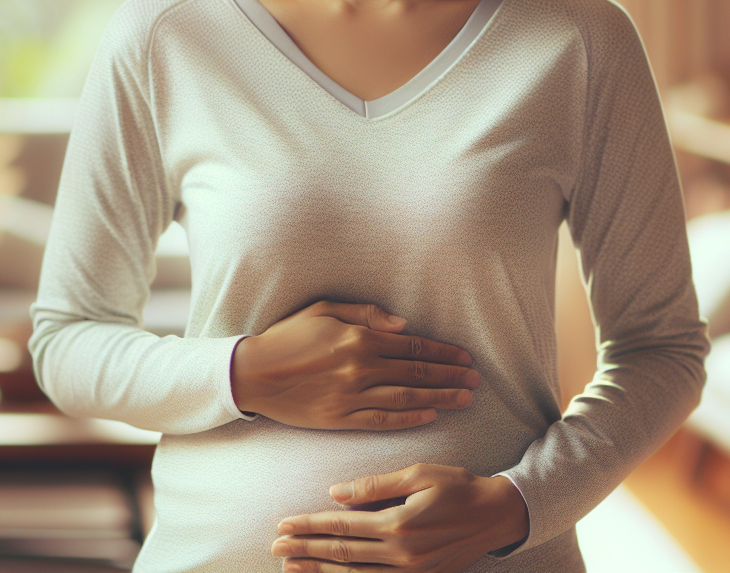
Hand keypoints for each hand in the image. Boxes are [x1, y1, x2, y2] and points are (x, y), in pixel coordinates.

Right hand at [230, 301, 478, 429]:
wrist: (253, 372)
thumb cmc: (288, 336)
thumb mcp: (324, 309)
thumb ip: (366, 314)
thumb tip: (403, 324)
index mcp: (358, 338)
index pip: (412, 346)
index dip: (442, 353)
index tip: (465, 357)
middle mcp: (360, 367)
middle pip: (416, 374)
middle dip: (450, 376)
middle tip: (476, 380)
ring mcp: (351, 396)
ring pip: (407, 399)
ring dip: (440, 399)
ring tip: (465, 399)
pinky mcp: (340, 419)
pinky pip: (383, 421)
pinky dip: (410, 420)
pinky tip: (430, 417)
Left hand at [271, 464, 529, 571]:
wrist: (496, 516)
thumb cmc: (457, 486)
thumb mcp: (417, 474)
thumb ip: (375, 485)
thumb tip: (336, 492)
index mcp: (398, 524)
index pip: (341, 525)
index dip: (309, 525)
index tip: (283, 526)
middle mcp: (402, 555)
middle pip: (342, 553)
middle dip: (305, 550)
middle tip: (275, 549)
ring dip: (321, 571)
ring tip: (292, 568)